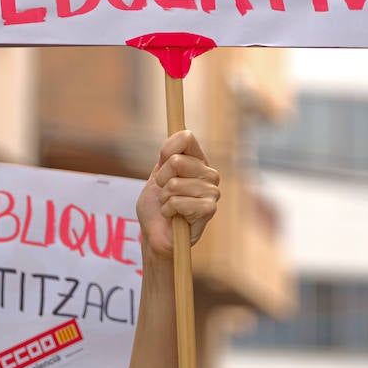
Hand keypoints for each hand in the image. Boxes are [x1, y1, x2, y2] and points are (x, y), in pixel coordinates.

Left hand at [136, 131, 219, 258]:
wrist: (155, 236)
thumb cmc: (156, 207)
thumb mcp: (156, 176)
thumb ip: (167, 157)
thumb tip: (182, 132)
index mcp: (197, 161)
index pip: (186, 138)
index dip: (167, 149)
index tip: (161, 162)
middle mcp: (208, 173)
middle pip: (176, 161)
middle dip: (161, 180)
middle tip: (164, 193)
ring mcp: (212, 191)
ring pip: (175, 183)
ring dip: (164, 199)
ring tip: (170, 207)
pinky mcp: (210, 209)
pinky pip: (179, 201)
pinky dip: (169, 210)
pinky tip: (175, 217)